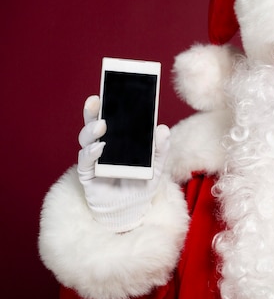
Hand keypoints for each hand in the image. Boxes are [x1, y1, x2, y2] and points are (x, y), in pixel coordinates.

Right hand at [77, 95, 169, 232]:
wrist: (131, 210)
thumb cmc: (142, 183)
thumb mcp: (157, 165)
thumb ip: (160, 148)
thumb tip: (162, 128)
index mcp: (119, 139)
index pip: (112, 117)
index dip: (110, 103)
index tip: (112, 88)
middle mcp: (103, 145)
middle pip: (94, 123)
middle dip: (93, 111)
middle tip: (98, 100)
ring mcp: (93, 159)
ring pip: (86, 139)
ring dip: (92, 130)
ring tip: (102, 125)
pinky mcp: (88, 174)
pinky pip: (86, 161)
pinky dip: (91, 153)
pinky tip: (100, 148)